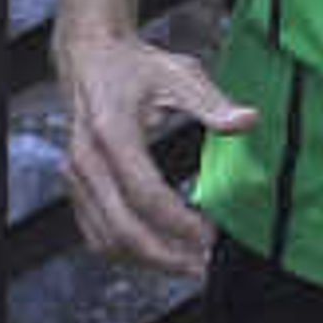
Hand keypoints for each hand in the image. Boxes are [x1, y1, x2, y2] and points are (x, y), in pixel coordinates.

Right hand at [56, 28, 249, 276]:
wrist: (91, 56)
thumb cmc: (138, 66)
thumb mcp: (181, 75)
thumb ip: (214, 104)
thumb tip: (248, 121)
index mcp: (111, 132)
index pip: (144, 193)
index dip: (178, 223)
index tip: (210, 238)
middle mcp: (85, 159)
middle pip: (121, 227)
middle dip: (164, 255)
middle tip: (203, 266)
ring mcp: (75, 175)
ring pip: (105, 238)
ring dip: (146, 260)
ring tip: (188, 266)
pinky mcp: (74, 185)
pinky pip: (96, 231)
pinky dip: (127, 250)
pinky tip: (161, 253)